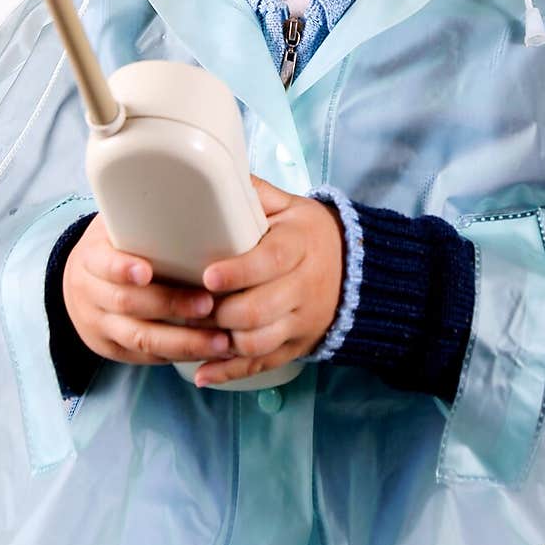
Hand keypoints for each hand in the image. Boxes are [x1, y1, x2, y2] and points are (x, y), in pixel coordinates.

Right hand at [62, 212, 232, 366]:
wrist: (80, 284)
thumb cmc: (115, 246)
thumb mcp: (116, 224)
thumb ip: (144, 214)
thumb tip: (202, 184)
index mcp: (91, 258)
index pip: (102, 264)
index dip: (122, 268)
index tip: (146, 271)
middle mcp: (90, 295)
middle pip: (128, 305)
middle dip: (171, 306)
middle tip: (208, 304)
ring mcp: (101, 327)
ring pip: (141, 341)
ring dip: (184, 342)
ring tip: (221, 340)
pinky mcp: (115, 351)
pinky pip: (147, 359)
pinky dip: (180, 356)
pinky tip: (210, 353)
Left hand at [193, 174, 344, 387]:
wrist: (356, 270)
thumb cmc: (308, 234)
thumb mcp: (290, 207)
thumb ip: (256, 194)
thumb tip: (217, 172)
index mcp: (299, 247)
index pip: (269, 261)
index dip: (238, 272)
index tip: (208, 276)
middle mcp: (303, 287)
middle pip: (259, 310)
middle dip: (219, 312)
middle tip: (188, 304)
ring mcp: (300, 321)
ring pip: (258, 341)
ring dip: (221, 341)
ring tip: (191, 331)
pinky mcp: (295, 346)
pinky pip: (261, 364)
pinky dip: (229, 372)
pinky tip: (202, 373)